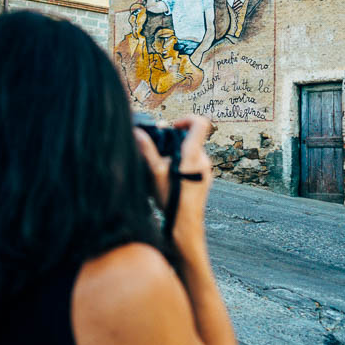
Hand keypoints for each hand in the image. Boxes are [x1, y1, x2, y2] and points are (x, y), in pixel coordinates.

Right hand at [134, 116, 213, 253]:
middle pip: (192, 139)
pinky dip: (182, 165)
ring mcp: (207, 170)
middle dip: (174, 141)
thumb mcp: (155, 173)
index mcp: (193, 154)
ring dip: (177, 155)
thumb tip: (138, 132)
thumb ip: (147, 150)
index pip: (200, 124)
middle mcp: (204, 160)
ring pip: (192, 152)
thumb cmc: (171, 200)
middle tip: (159, 151)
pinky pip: (195, 164)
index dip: (186, 119)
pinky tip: (170, 178)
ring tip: (163, 168)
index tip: (172, 127)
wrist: (185, 225)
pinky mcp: (206, 179)